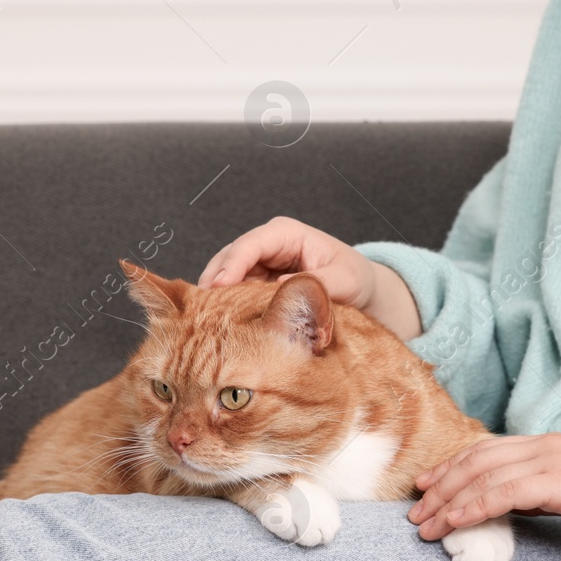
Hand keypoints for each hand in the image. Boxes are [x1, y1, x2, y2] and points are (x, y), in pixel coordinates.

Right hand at [197, 216, 419, 339]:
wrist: (359, 292)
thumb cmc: (354, 278)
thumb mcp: (345, 279)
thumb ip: (318, 282)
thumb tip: (282, 288)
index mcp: (286, 233)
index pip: (250, 244)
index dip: (232, 265)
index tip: (218, 287)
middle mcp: (267, 245)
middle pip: (228, 259)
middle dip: (213, 282)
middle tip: (201, 310)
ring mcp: (258, 265)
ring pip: (224, 277)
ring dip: (214, 298)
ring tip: (204, 321)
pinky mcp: (255, 284)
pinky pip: (233, 294)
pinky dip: (224, 308)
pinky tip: (218, 326)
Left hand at [406, 432, 560, 541]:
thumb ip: (546, 490)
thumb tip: (515, 503)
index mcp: (548, 444)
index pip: (487, 450)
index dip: (452, 467)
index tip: (427, 485)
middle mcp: (543, 445)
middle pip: (476, 460)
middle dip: (440, 485)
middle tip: (415, 511)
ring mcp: (550, 459)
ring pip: (482, 476)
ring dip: (447, 501)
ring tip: (424, 526)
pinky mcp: (559, 481)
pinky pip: (504, 493)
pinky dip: (473, 506)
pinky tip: (454, 522)